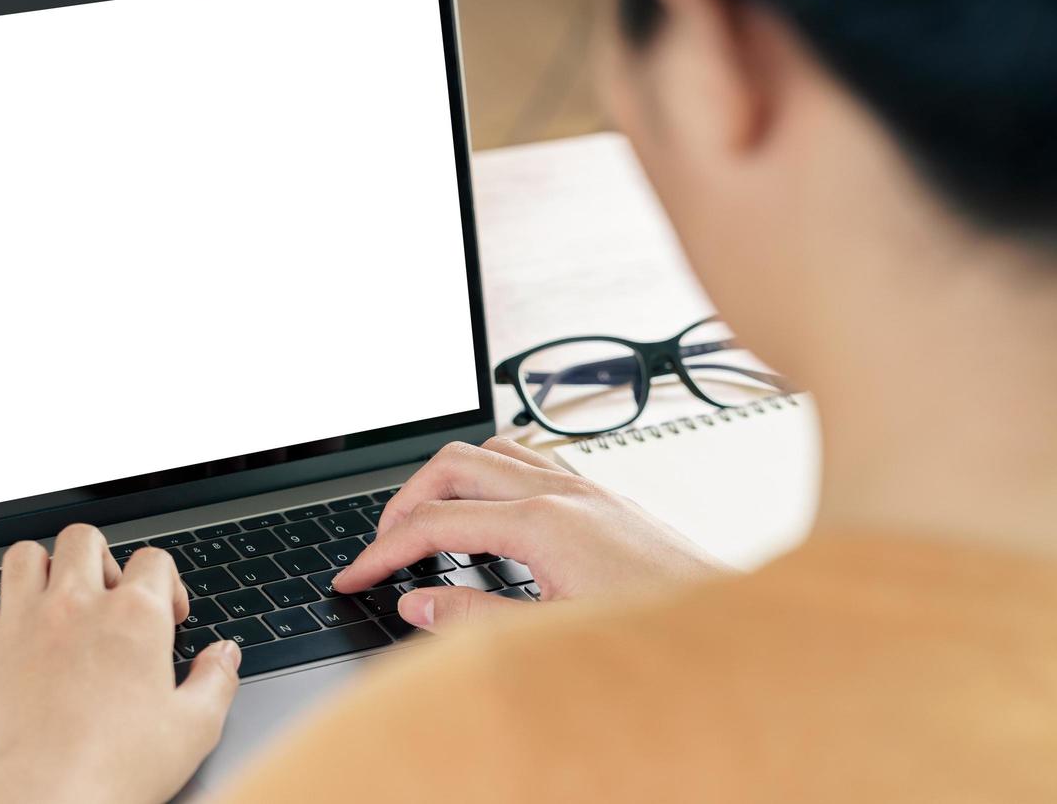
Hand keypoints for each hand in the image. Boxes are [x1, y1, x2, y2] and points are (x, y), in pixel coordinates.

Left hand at [0, 526, 240, 803]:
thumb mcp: (194, 729)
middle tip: (103, 598)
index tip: (164, 616)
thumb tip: (224, 655)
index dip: (165, 583)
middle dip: (98, 559)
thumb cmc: (116, 770)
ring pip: (25, 556)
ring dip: (41, 570)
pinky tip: (2, 631)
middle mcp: (76, 604)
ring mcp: (21, 622)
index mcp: (135, 617)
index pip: (154, 559)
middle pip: (84, 539)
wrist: (42, 799)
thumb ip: (215, 680)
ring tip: (51, 602)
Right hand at [333, 437, 728, 631]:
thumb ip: (474, 619)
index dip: (382, 550)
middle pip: (451, 465)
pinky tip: (489, 508)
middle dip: (404, 502)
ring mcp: (582, 485)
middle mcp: (560, 491)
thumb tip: (416, 602)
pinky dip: (489, 472)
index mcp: (541, 524)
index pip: (434, 524)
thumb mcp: (552, 636)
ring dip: (445, 479)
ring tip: (426, 521)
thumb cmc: (654, 630)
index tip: (354, 576)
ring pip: (489, 450)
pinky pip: (527, 457)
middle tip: (383, 546)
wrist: (733, 627)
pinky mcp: (600, 493)